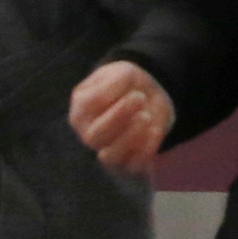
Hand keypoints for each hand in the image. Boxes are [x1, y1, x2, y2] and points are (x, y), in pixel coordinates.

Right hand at [70, 61, 175, 176]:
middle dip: (119, 117)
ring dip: (130, 137)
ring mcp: (106, 151)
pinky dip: (146, 150)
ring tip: (146, 116)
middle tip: (140, 98)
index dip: (110, 98)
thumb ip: (116, 81)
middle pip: (93, 136)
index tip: (134, 91)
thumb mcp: (122, 72)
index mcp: (81, 110)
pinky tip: (156, 130)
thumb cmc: (128, 86)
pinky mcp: (128, 163)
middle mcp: (89, 134)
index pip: (87, 107)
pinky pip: (133, 166)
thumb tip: (114, 95)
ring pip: (110, 156)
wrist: (149, 98)